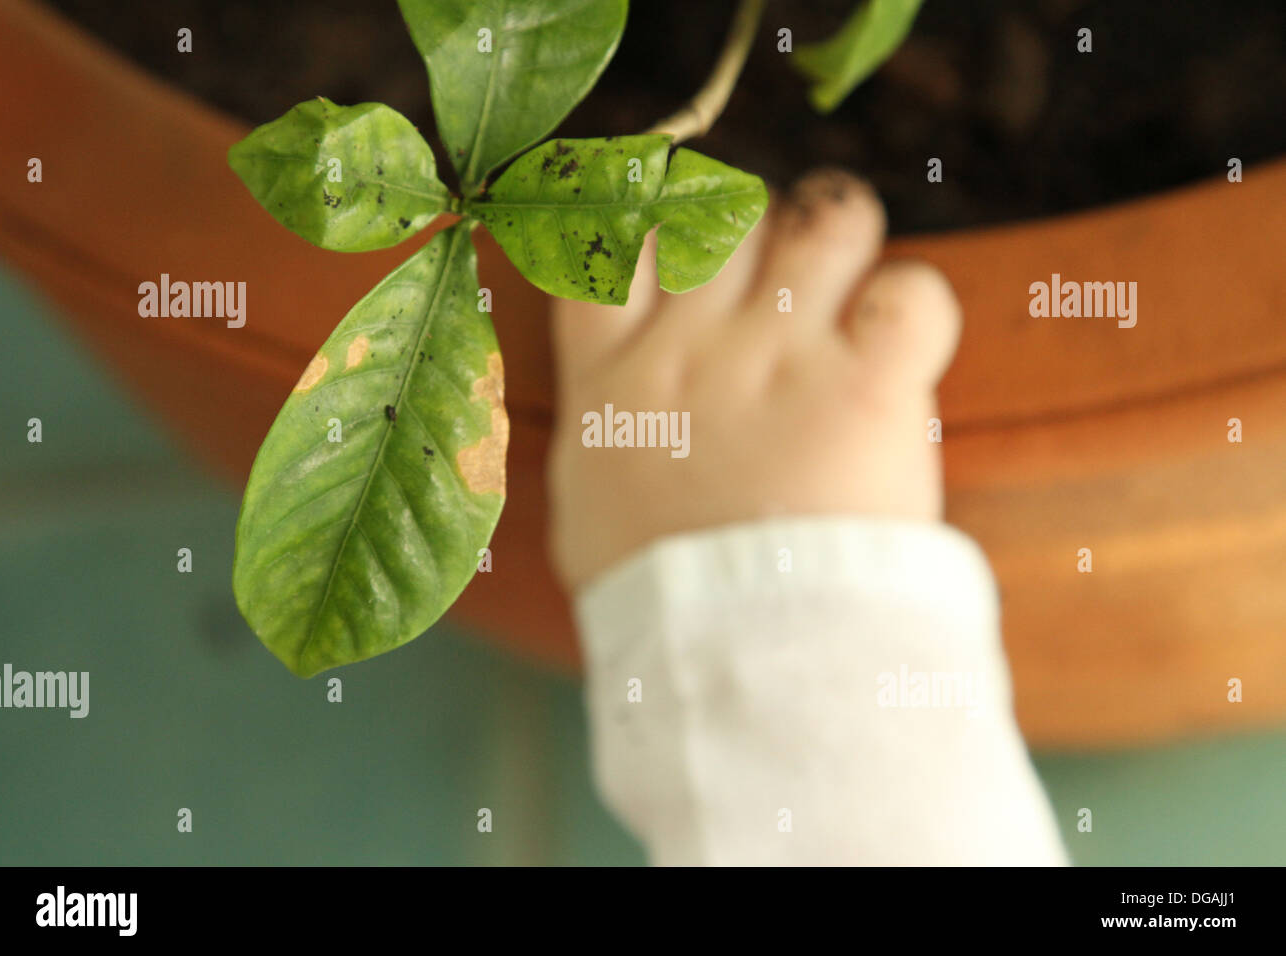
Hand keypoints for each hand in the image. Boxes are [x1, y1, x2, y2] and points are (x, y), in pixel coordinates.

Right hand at [547, 169, 961, 592]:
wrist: (736, 660)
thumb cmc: (658, 599)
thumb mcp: (592, 505)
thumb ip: (602, 427)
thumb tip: (608, 395)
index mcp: (616, 378)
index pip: (606, 242)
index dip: (643, 210)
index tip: (675, 226)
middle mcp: (693, 350)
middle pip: (726, 213)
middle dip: (757, 228)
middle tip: (782, 274)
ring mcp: (780, 361)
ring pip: (825, 219)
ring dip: (841, 233)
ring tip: (850, 279)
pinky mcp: (868, 389)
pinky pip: (912, 293)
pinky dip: (914, 308)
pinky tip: (902, 348)